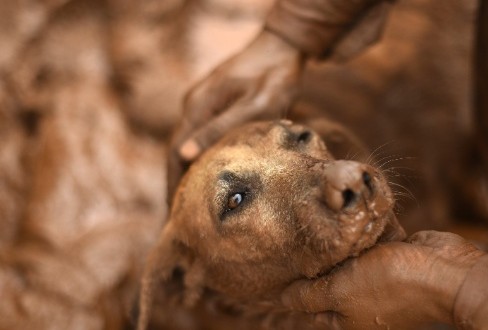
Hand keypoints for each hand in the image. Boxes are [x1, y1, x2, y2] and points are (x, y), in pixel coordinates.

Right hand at [167, 30, 304, 199]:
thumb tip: (184, 156)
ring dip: (186, 172)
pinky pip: (200, 135)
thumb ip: (219, 129)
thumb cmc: (274, 76)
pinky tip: (207, 175)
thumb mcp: (253, 106)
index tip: (173, 213)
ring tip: (190, 204)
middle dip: (176, 183)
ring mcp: (202, 102)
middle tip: (179, 217)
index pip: (175, 153)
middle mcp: (195, 104)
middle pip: (176, 150)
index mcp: (198, 107)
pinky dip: (199, 158)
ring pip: (187, 144)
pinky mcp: (214, 102)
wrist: (283, 46)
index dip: (172, 184)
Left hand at [280, 231, 485, 328]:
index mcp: (349, 320)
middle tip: (308, 234)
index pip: (312, 305)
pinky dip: (369, 232)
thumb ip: (309, 296)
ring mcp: (381, 280)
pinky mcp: (397, 257)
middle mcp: (364, 303)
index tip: (290, 257)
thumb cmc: (391, 285)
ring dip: (345, 242)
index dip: (300, 284)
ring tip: (330, 220)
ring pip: (352, 258)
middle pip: (331, 280)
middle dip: (323, 257)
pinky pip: (374, 243)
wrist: (447, 273)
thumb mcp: (340, 292)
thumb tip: (281, 299)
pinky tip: (359, 216)